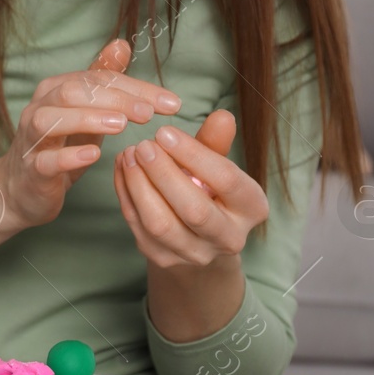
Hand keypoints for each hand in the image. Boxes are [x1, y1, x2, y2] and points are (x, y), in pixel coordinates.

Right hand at [0, 38, 181, 228]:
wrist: (22, 188)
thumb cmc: (58, 146)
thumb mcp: (83, 110)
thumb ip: (101, 79)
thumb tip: (121, 44)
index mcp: (55, 89)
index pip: (97, 80)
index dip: (135, 88)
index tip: (171, 103)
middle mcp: (39, 108)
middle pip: (73, 92)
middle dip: (114, 99)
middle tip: (149, 113)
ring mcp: (32, 139)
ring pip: (52, 121)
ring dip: (88, 119)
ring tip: (122, 126)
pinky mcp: (32, 170)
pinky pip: (46, 160)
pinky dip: (69, 156)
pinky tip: (94, 155)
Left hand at [113, 108, 268, 267]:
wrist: (200, 236)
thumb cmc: (211, 189)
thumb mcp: (218, 164)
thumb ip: (216, 142)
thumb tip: (222, 115)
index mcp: (252, 208)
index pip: (227, 181)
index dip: (194, 155)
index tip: (164, 131)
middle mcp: (230, 238)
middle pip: (195, 210)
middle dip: (163, 174)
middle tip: (142, 146)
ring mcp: (195, 254)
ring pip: (160, 224)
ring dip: (139, 185)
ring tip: (128, 155)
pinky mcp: (164, 259)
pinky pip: (138, 226)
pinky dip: (125, 195)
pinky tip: (121, 169)